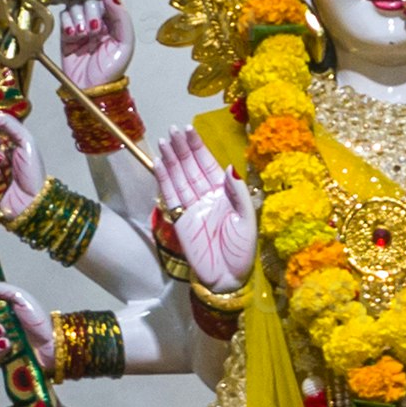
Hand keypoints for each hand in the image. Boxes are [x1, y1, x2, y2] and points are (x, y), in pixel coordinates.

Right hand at [54, 0, 136, 96]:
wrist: (93, 88)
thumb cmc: (112, 68)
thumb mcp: (125, 42)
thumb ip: (120, 15)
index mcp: (112, 16)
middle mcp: (96, 17)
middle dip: (90, 9)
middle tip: (95, 29)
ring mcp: (80, 24)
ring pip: (74, 5)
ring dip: (80, 19)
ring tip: (86, 37)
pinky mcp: (66, 33)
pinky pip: (64, 17)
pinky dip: (69, 25)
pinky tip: (75, 37)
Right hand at [155, 129, 255, 292]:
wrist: (228, 277)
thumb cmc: (242, 251)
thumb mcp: (246, 220)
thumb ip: (237, 193)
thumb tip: (228, 167)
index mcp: (224, 194)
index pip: (208, 165)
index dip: (198, 147)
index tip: (189, 130)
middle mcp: (206, 196)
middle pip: (191, 167)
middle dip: (182, 148)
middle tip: (173, 129)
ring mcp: (192, 207)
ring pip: (179, 177)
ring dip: (171, 159)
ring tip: (164, 141)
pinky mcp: (180, 219)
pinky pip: (170, 195)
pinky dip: (164, 179)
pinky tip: (159, 163)